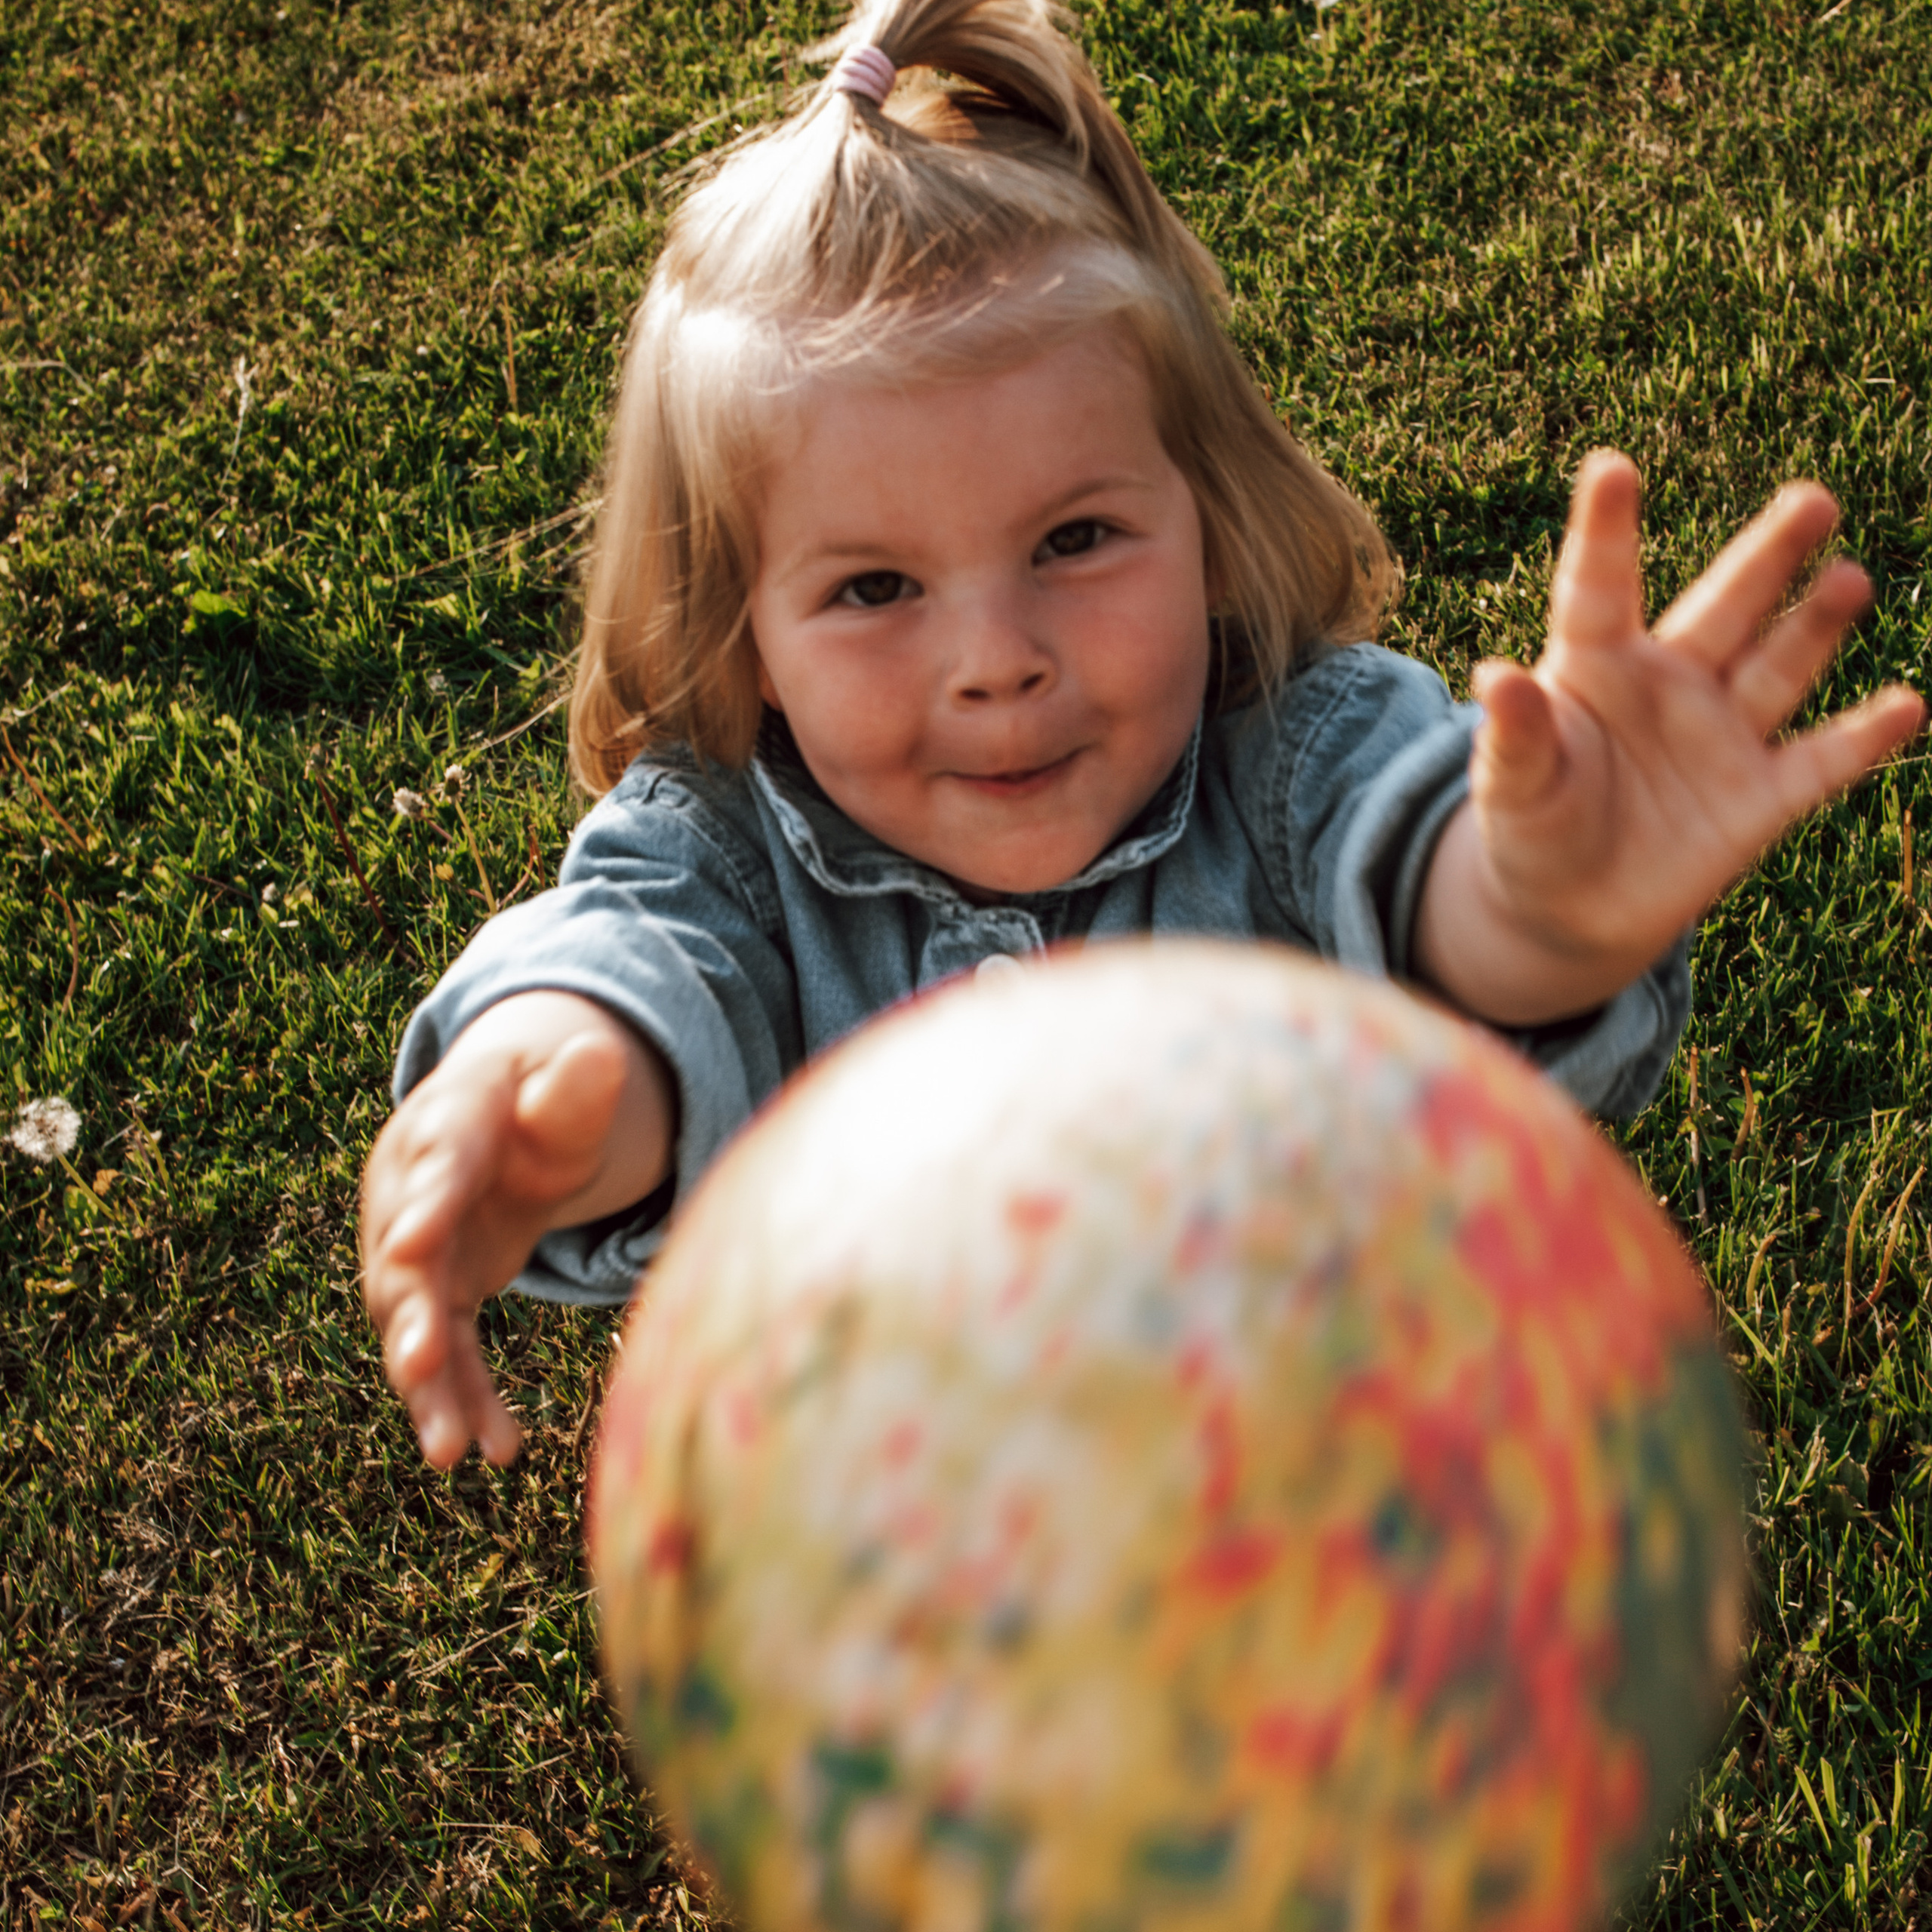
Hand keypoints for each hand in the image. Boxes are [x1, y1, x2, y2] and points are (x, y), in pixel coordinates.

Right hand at [360, 994, 673, 1467]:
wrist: (500, 1120)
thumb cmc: (538, 1098)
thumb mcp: (562, 1085)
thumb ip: (576, 1086)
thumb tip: (598, 1058)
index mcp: (445, 1126)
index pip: (437, 1166)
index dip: (425, 1206)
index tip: (414, 1248)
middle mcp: (411, 1196)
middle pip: (403, 1261)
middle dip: (408, 1316)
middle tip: (417, 1365)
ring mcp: (414, 1252)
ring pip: (413, 1324)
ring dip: (429, 1387)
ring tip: (449, 1450)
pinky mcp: (436, 1296)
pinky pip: (448, 1355)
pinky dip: (468, 1401)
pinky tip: (500, 1449)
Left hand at [1418, 451, 1923, 1023]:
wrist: (1569, 908)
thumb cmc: (1531, 828)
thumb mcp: (1512, 787)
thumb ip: (1513, 737)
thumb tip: (1491, 674)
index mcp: (1595, 667)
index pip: (1600, 587)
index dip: (1605, 529)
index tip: (1609, 466)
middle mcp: (1669, 684)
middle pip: (1725, 606)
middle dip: (1767, 555)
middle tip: (1810, 499)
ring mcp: (1721, 736)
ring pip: (1778, 665)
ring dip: (1816, 624)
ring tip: (1850, 577)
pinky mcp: (1760, 797)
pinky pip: (1821, 761)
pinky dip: (1864, 738)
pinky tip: (1907, 706)